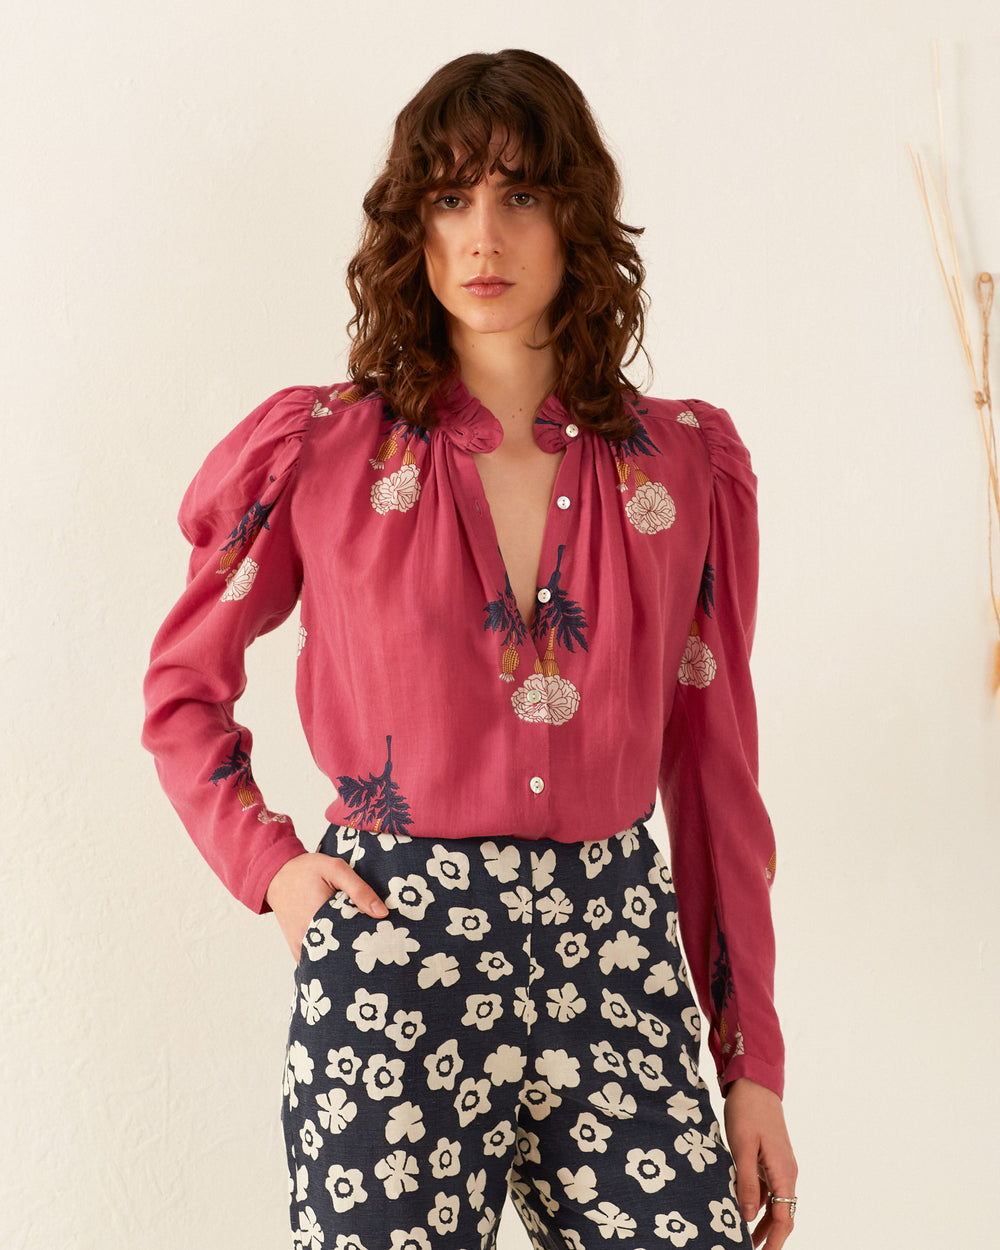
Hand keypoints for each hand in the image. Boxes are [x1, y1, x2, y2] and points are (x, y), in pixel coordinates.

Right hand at [265, 852, 387, 960]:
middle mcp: (307, 938)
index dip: (369, 944)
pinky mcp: (297, 949)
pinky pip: (315, 964)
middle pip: (340, 957)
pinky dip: (329, 962)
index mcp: (318, 919)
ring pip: (327, 964)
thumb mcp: (336, 869)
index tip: (384, 942)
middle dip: (359, 954)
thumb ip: (358, 890)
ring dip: (344, 959)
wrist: (277, 875)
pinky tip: (344, 954)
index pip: (351, 942)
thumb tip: (381, 913)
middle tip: (378, 949)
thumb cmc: (307, 870)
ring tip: (362, 950)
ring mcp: (300, 947)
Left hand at [724, 1077, 797, 1248]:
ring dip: (761, 1221)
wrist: (755, 1082)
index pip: (784, 1218)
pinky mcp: (770, 1157)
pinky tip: (741, 1206)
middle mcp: (786, 1172)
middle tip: (749, 1249)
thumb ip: (746, 1182)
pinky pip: (766, 1186)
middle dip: (768, 1236)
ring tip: (743, 1238)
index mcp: (784, 1172)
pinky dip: (756, 1201)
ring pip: (773, 1201)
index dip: (774, 1241)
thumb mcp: (742, 1147)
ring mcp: (778, 1164)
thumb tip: (747, 1216)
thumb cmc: (748, 1111)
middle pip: (781, 1213)